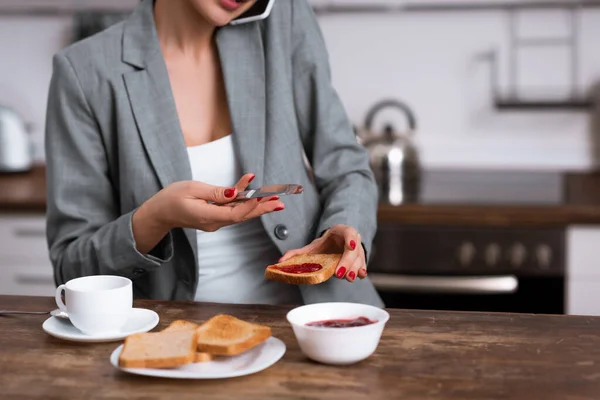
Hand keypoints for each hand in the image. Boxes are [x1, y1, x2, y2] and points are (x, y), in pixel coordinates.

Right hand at [153, 173, 283, 231]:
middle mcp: (215, 223)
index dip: (250, 205)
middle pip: (243, 216)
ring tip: (274, 199)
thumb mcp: (192, 189)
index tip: (261, 195)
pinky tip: (253, 191)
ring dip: (257, 206)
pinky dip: (243, 201)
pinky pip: (232, 210)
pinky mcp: (216, 217)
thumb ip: (215, 192)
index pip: (235, 214)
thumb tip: (234, 193)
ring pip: (240, 213)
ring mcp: (216, 221)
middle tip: (280, 202)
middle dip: (262, 208)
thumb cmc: (172, 198)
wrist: (160, 213)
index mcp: (208, 217)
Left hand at [279, 224, 366, 281]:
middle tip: (340, 273)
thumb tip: (281, 260)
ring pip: (359, 259)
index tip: (350, 246)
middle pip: (354, 250)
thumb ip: (297, 253)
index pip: (349, 233)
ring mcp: (358, 250)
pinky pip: (363, 265)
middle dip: (348, 262)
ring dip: (354, 269)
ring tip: (348, 278)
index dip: (350, 239)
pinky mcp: (360, 260)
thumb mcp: (312, 247)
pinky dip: (361, 270)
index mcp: (341, 231)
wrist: (336, 244)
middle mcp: (353, 239)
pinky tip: (360, 275)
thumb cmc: (325, 245)